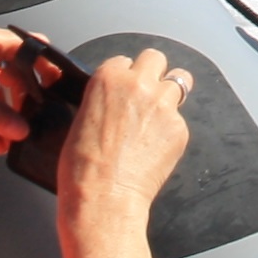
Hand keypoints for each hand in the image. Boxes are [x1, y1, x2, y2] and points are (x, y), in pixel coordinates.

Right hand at [55, 46, 193, 228]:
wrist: (104, 198)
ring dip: (169, 93)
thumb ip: (99, 98)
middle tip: (147, 92)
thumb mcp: (78, 120)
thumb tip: (107, 99)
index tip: (123, 90)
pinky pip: (180, 119)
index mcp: (108, 78)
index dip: (124, 76)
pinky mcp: (179, 129)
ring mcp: (163, 105)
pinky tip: (156, 147)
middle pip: (156, 59)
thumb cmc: (82, 167)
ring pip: (179, 81)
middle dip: (152, 73)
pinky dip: (171, 129)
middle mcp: (139, 84)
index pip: (124, 60)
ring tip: (160, 114)